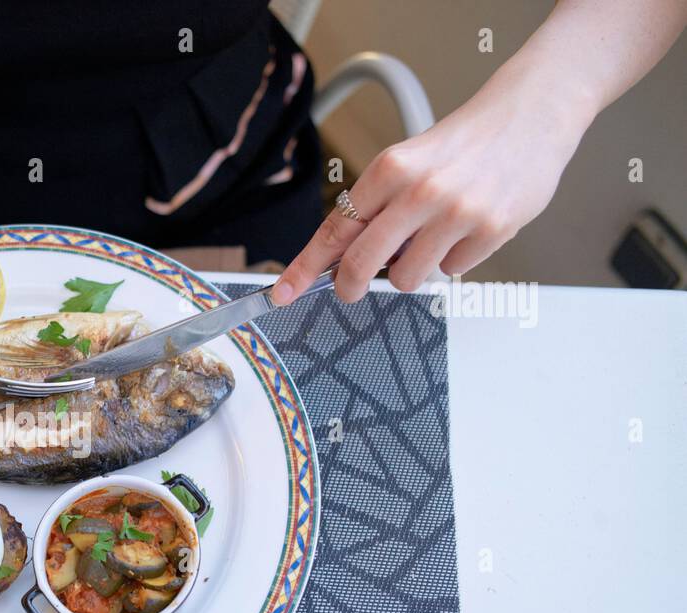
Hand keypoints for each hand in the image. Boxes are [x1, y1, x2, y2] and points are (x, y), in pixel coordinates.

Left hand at [271, 82, 588, 304]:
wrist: (531, 115)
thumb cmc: (464, 143)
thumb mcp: (408, 163)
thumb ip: (377, 208)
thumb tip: (342, 259)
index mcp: (390, 169)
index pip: (335, 229)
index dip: (304, 268)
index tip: (283, 292)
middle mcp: (419, 190)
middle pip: (361, 265)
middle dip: (350, 286)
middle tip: (351, 289)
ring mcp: (456, 213)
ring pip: (407, 278)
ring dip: (412, 270)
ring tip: (433, 238)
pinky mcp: (491, 230)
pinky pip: (452, 271)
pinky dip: (456, 258)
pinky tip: (470, 228)